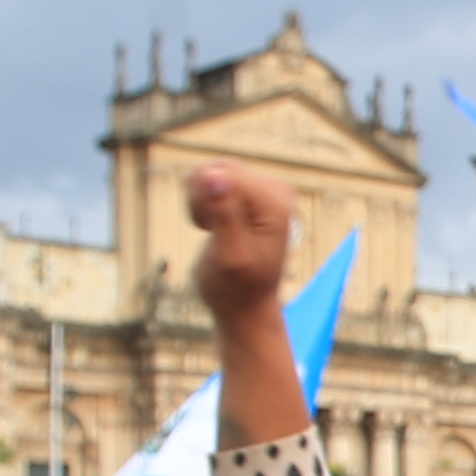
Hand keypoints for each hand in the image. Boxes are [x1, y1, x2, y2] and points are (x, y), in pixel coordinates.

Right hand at [188, 162, 304, 338]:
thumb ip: (222, 213)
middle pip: (219, 168)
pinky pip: (213, 180)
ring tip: (211, 230)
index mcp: (275, 203)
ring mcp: (264, 191)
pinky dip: (203, 203)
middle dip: (202, 198)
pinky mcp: (249, 194)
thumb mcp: (226, 256)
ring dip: (200, 201)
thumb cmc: (236, 289)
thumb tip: (213, 173)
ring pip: (213, 172)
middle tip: (208, 231)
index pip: (225, 174)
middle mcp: (275, 191)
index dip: (204, 198)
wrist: (245, 307)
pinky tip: (213, 226)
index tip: (206, 228)